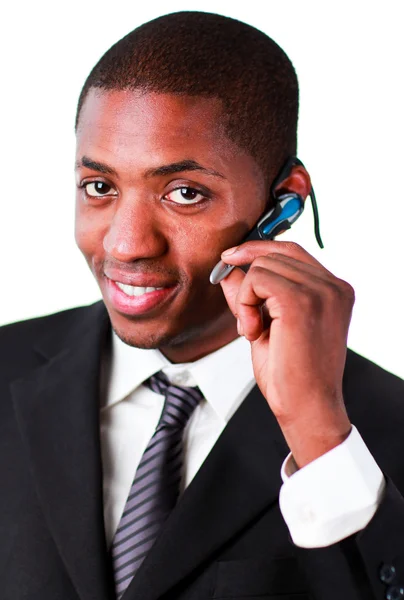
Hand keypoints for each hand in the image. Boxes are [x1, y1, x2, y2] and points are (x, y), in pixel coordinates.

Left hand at [220, 240, 353, 467]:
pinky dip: (244, 304)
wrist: (306, 408)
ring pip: (261, 266)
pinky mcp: (300, 300)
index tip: (229, 258)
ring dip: (246, 299)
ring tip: (255, 331)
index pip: (291, 250)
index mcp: (333, 290)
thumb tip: (228, 270)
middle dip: (248, 287)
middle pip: (272, 255)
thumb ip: (250, 296)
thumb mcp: (267, 326)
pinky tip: (253, 332)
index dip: (257, 249)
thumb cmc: (292, 375)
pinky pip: (255, 279)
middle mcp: (333, 286)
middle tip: (250, 324)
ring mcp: (320, 291)